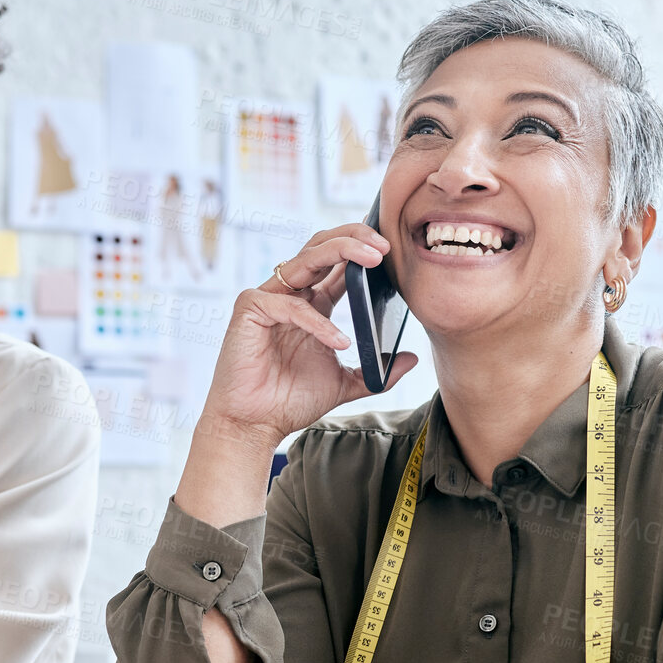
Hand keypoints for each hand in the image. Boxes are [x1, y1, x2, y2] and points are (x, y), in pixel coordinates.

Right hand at [174, 224, 419, 525]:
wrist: (254, 425)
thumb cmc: (289, 401)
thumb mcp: (345, 383)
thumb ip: (376, 371)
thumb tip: (412, 358)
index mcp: (311, 304)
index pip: (337, 263)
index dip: (362, 249)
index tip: (391, 249)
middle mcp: (290, 294)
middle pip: (321, 248)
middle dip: (354, 237)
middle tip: (385, 245)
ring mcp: (268, 297)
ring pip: (306, 259)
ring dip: (341, 252)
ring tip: (373, 259)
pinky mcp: (250, 308)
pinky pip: (291, 306)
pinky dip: (318, 322)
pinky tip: (340, 340)